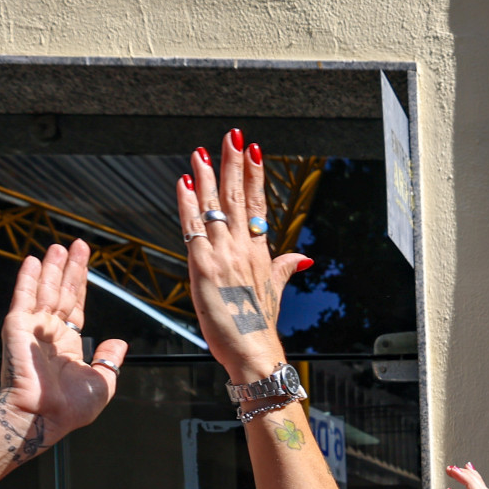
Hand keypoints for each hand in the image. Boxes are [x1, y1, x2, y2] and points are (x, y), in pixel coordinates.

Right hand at [0, 241, 127, 458]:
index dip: (80, 283)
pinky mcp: (18, 327)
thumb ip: (110, 359)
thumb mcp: (102, 382)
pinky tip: (32, 260)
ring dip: (51, 267)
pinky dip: (27, 278)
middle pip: (61, 292)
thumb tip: (120, 343)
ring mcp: (32, 328)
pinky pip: (24, 297)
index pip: (75, 305)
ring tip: (58, 246)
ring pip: (45, 290)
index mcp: (68, 345)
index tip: (84, 262)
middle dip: (69, 268)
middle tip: (76, 243)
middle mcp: (49, 333)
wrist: (43, 417)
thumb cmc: (70, 408)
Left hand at [178, 130, 311, 383]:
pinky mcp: (204, 267)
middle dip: (235, 164)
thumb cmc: (260, 327)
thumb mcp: (275, 292)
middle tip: (232, 136)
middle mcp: (243, 249)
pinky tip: (184, 183)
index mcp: (260, 253)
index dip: (255, 176)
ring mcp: (224, 255)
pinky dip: (188, 205)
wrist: (253, 351)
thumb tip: (304, 257)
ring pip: (214, 207)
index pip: (258, 205)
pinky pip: (193, 228)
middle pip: (238, 197)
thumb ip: (286, 268)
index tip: (254, 150)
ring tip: (202, 151)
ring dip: (207, 176)